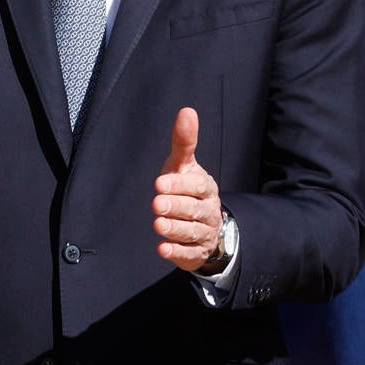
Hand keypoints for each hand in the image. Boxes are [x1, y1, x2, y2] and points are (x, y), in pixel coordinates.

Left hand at [152, 108, 224, 271]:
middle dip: (176, 206)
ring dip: (175, 229)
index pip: (197, 186)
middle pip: (194, 210)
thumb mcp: (184, 165)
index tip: (160, 183)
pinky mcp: (196, 253)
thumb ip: (184, 142)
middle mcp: (208, 211)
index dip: (180, 185)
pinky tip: (162, 249)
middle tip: (156, 203)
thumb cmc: (187, 189)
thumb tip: (187, 110)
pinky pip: (188, 254)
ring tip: (158, 225)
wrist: (206, 225)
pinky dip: (176, 252)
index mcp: (205, 188)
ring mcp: (204, 233)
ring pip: (192, 232)